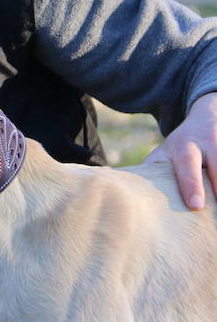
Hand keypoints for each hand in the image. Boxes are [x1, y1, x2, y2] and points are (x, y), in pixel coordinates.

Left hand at [144, 92, 216, 209]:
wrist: (211, 114)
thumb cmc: (184, 146)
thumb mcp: (167, 152)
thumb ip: (152, 170)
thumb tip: (125, 190)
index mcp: (187, 146)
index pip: (188, 165)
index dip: (191, 184)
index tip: (195, 205)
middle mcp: (212, 144)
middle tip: (215, 218)